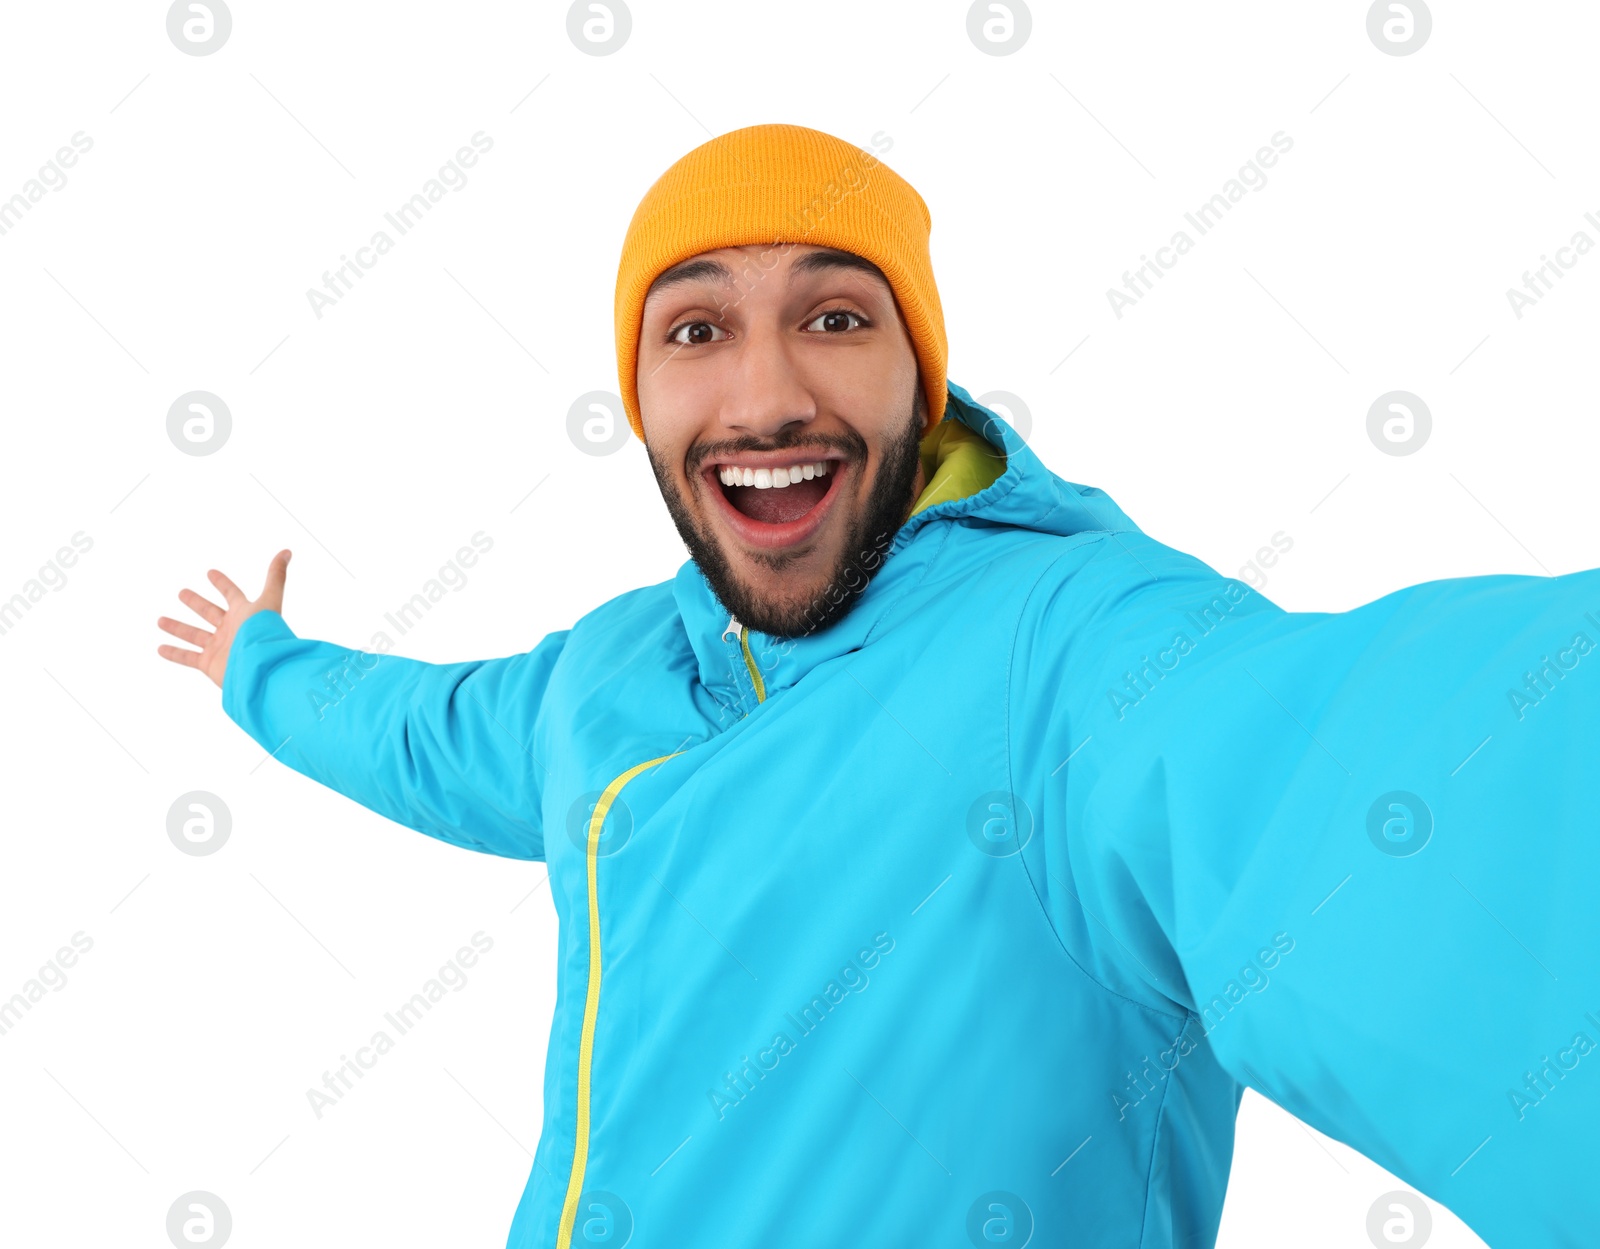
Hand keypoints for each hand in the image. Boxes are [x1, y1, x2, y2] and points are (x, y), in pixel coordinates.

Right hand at [158, 550, 291, 689]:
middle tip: (182, 593)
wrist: (261, 667)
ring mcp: (220, 647)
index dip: (222, 583)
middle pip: (210, 613)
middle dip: (196, 603)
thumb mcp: (270, 599)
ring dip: (178, 628)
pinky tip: (160, 648)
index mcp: (244, 613)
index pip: (232, 594)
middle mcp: (231, 630)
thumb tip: (287, 551)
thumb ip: (276, 576)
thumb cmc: (265, 632)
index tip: (210, 572)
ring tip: (160, 620)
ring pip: (194, 635)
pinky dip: (174, 653)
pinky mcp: (210, 664)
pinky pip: (187, 657)